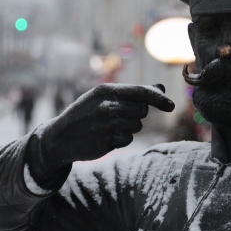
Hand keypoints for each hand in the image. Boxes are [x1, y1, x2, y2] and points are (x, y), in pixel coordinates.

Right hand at [37, 84, 173, 170]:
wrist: (60, 137)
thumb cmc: (85, 113)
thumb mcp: (102, 97)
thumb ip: (131, 93)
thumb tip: (160, 88)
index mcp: (105, 91)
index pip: (141, 92)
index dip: (159, 99)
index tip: (170, 106)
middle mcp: (107, 107)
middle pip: (141, 110)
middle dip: (136, 114)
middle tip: (119, 115)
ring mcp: (107, 126)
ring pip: (136, 126)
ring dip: (128, 127)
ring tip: (108, 126)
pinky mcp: (107, 142)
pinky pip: (128, 139)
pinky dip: (121, 139)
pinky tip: (105, 136)